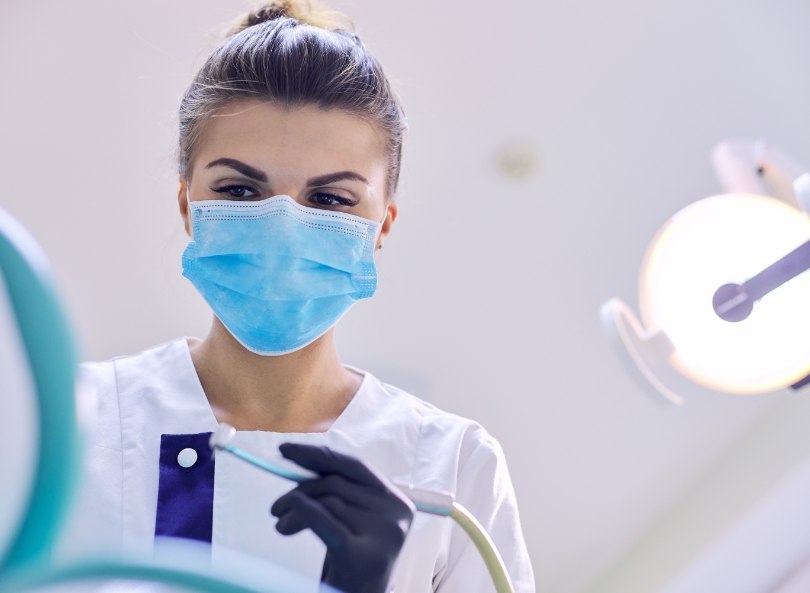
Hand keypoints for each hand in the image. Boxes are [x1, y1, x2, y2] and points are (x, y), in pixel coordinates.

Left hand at [270, 443, 414, 592]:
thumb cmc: (352, 562)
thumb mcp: (354, 521)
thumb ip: (340, 490)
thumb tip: (301, 458)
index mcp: (398, 502)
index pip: (355, 465)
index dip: (318, 455)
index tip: (284, 450)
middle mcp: (397, 515)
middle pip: (336, 482)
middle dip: (300, 489)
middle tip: (276, 508)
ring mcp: (384, 535)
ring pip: (326, 500)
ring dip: (294, 509)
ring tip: (281, 525)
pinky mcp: (363, 555)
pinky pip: (322, 519)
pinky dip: (300, 513)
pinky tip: (285, 521)